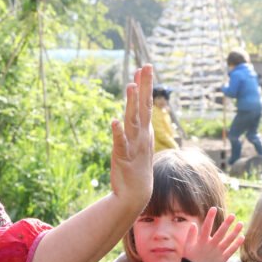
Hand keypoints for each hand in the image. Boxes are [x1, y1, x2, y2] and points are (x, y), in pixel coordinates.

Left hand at [109, 65, 154, 210]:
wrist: (136, 195)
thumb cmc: (136, 169)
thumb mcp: (139, 144)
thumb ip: (137, 128)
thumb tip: (135, 114)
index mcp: (145, 131)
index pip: (146, 103)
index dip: (146, 85)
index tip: (144, 67)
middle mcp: (141, 135)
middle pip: (144, 107)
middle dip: (144, 86)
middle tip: (145, 66)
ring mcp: (133, 146)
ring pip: (132, 121)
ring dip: (132, 104)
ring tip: (130, 86)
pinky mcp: (123, 157)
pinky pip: (120, 143)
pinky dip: (118, 133)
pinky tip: (114, 121)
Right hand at [182, 208, 243, 261]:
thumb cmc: (190, 260)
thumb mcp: (187, 247)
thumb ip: (190, 235)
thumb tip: (193, 224)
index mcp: (201, 242)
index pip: (206, 227)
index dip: (210, 217)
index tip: (214, 208)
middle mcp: (211, 246)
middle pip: (220, 233)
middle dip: (227, 223)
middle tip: (233, 215)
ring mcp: (218, 253)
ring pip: (228, 241)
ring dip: (235, 232)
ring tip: (241, 223)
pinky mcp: (223, 259)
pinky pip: (231, 251)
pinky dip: (237, 244)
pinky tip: (242, 237)